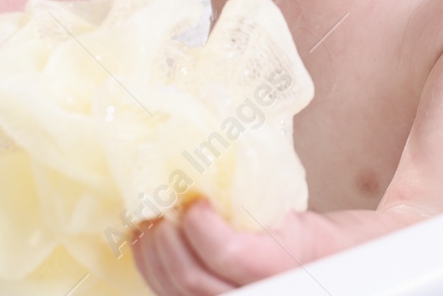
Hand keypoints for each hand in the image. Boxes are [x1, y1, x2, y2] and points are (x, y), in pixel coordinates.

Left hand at [132, 199, 312, 294]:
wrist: (297, 260)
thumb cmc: (285, 226)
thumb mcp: (278, 204)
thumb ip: (246, 192)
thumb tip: (204, 160)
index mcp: (273, 265)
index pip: (226, 253)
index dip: (201, 225)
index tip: (196, 200)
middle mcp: (249, 291)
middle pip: (191, 277)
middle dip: (167, 238)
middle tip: (163, 208)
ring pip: (172, 289)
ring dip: (151, 251)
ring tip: (150, 219)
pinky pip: (163, 292)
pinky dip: (147, 264)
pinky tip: (145, 238)